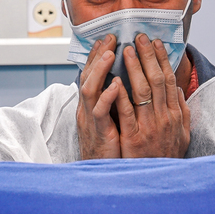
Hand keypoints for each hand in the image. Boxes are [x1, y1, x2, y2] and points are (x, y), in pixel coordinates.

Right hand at [76, 34, 122, 159]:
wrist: (102, 174)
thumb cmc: (110, 148)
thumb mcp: (113, 120)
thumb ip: (117, 102)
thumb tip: (126, 85)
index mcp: (93, 104)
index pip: (94, 73)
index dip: (100, 55)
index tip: (109, 38)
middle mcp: (88, 109)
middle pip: (89, 75)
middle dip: (98, 55)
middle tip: (109, 38)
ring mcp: (91, 120)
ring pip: (90, 89)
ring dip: (100, 71)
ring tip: (110, 54)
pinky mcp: (99, 133)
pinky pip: (100, 113)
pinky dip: (107, 97)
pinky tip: (116, 86)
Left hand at [115, 33, 191, 157]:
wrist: (160, 182)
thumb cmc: (168, 158)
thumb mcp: (183, 135)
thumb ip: (182, 112)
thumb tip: (179, 91)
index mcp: (175, 115)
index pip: (168, 80)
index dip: (162, 60)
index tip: (156, 43)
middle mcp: (164, 118)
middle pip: (156, 80)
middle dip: (147, 56)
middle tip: (139, 37)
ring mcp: (149, 127)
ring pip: (141, 90)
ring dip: (134, 68)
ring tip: (125, 50)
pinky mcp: (133, 138)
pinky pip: (126, 112)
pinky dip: (120, 94)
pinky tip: (114, 80)